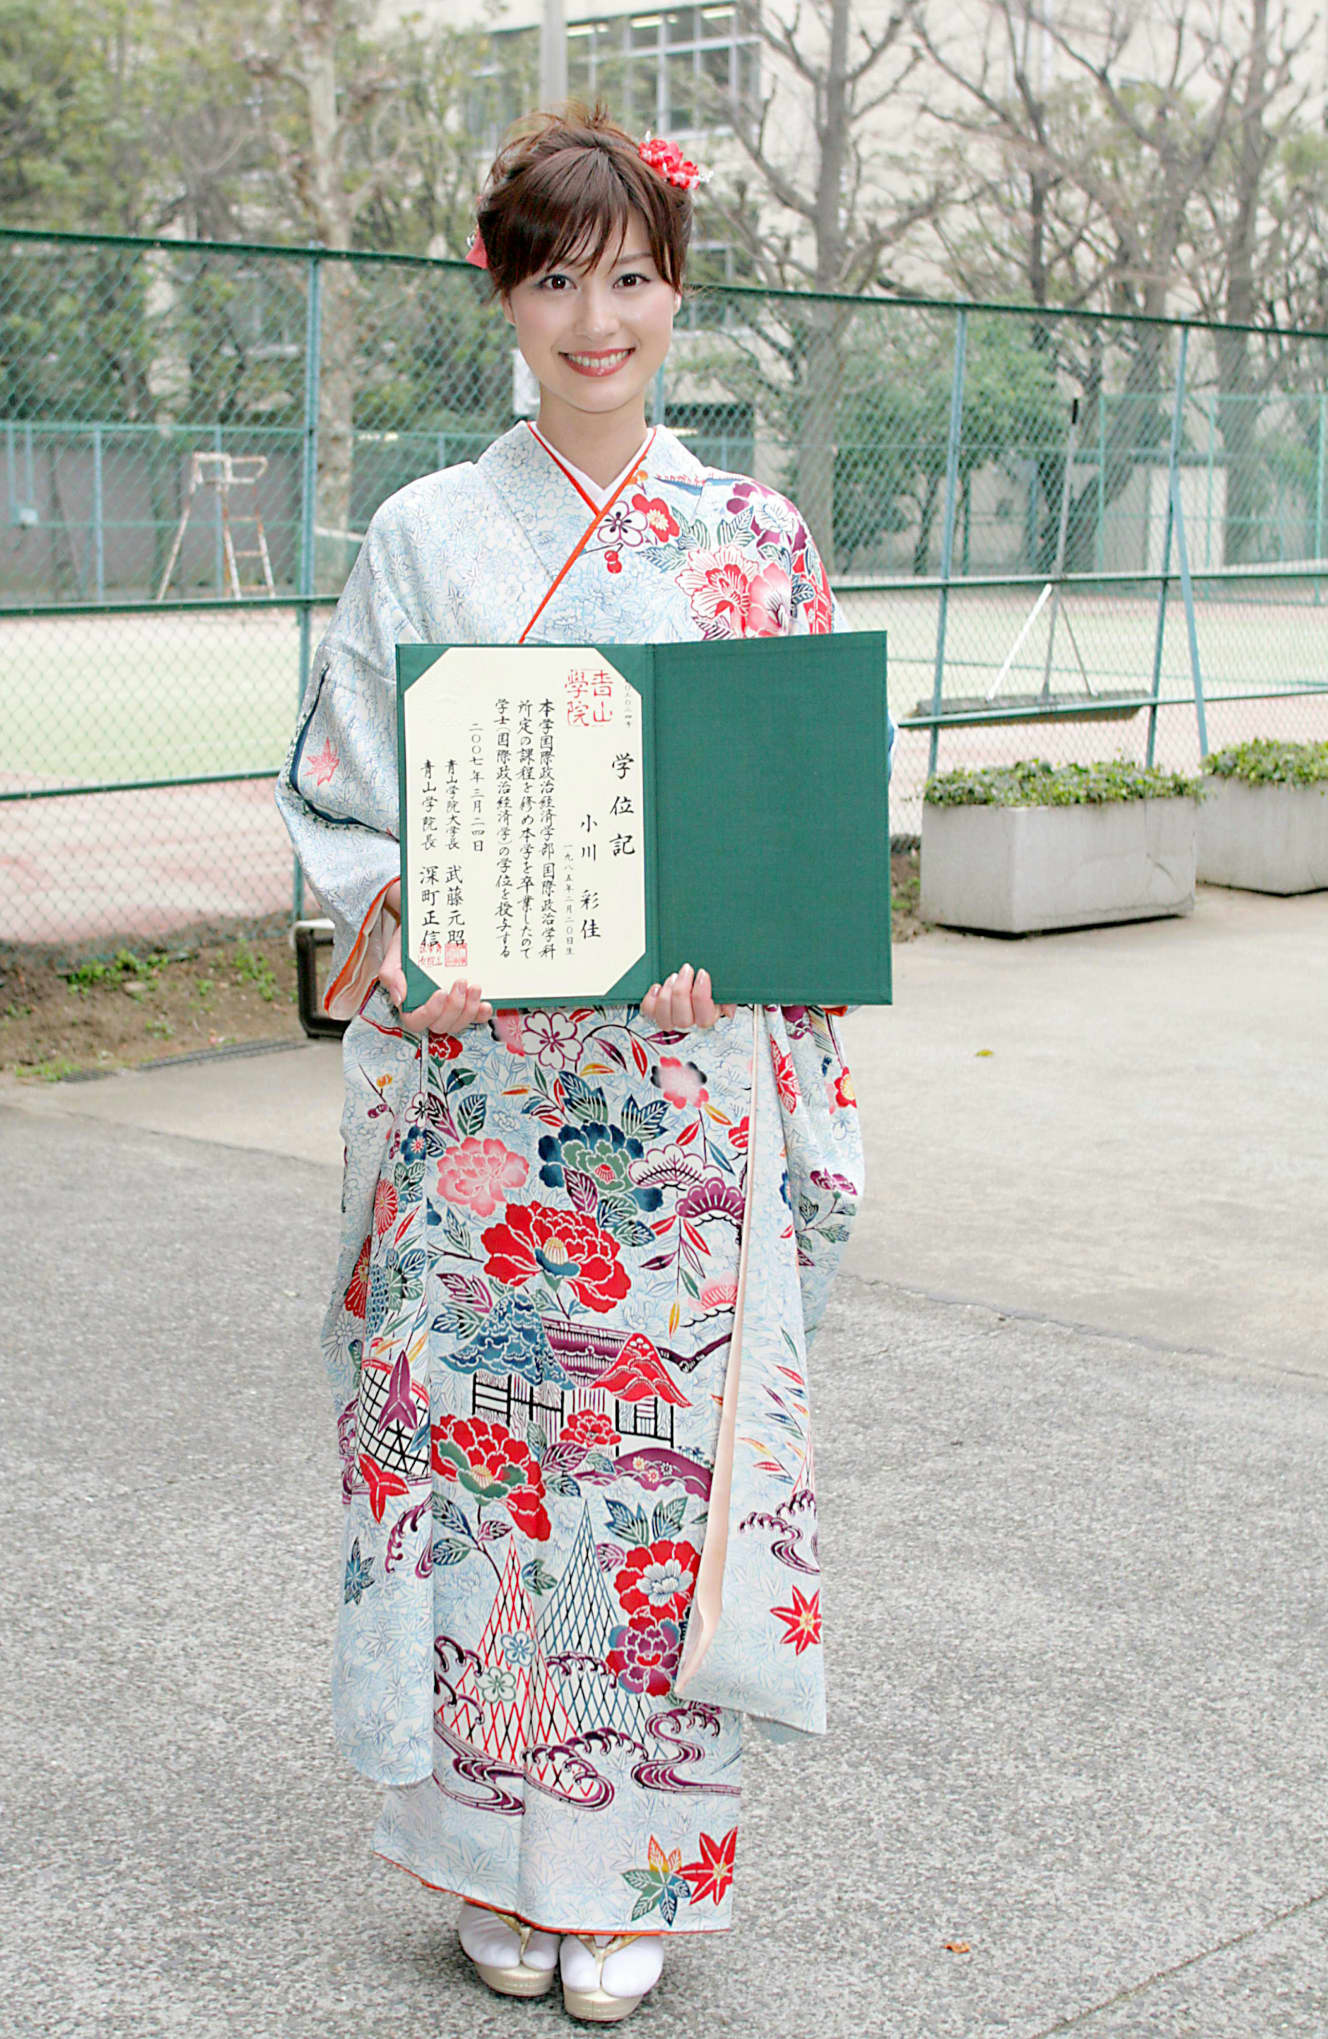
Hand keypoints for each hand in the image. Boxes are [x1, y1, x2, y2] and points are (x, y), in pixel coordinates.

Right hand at [377, 883, 491, 1035]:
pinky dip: (481, 1015)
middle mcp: (430, 1009)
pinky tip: (487, 1004)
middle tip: (461, 982)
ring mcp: (449, 1007)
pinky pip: (474, 1018)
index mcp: (409, 1002)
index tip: (440, 992)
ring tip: (476, 987)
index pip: (416, 1021)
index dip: (429, 1013)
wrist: (430, 927)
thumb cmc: (410, 941)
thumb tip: (399, 998)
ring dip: (469, 1010)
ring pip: (458, 1024)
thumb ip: (391, 974)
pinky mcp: (465, 1002)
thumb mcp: (396, 952)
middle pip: (441, 1026)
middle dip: (454, 1008)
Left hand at [639, 964, 735, 1031]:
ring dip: (667, 996)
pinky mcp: (656, 1011)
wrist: (692, 973)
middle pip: (683, 1020)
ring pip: (665, 1020)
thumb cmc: (707, 981)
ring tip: (672, 977)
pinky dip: (651, 999)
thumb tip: (728, 1012)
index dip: (702, 995)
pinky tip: (658, 987)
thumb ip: (729, 998)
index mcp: (708, 1016)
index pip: (705, 1016)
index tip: (702, 973)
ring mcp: (671, 1018)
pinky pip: (649, 1011)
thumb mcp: (724, 987)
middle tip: (686, 970)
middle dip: (682, 992)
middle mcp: (689, 1021)